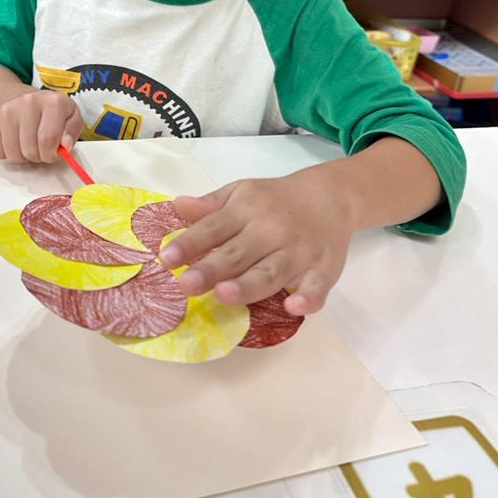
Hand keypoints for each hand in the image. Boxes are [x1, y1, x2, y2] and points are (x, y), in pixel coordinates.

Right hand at [0, 90, 82, 163]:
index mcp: (53, 102)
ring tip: (29, 145)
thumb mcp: (72, 119)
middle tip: (41, 149)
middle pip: (29, 149)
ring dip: (23, 157)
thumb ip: (72, 133)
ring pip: (13, 154)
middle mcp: (29, 102)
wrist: (29, 101)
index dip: (51, 154)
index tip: (53, 153)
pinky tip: (16, 143)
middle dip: (38, 157)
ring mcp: (8, 110)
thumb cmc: (54, 115)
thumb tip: (65, 146)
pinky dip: (8, 155)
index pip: (48, 139)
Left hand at [160, 171, 355, 315]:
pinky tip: (292, 306)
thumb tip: (177, 206)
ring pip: (271, 272)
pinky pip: (316, 286)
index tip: (165, 258)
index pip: (213, 228)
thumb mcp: (242, 192)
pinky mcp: (323, 269)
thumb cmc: (276, 199)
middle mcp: (271, 230)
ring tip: (223, 294)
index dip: (189, 244)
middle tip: (185, 284)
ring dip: (248, 284)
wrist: (331, 196)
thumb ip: (210, 205)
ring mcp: (298, 251)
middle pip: (238, 253)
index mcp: (247, 209)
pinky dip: (307, 297)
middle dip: (211, 269)